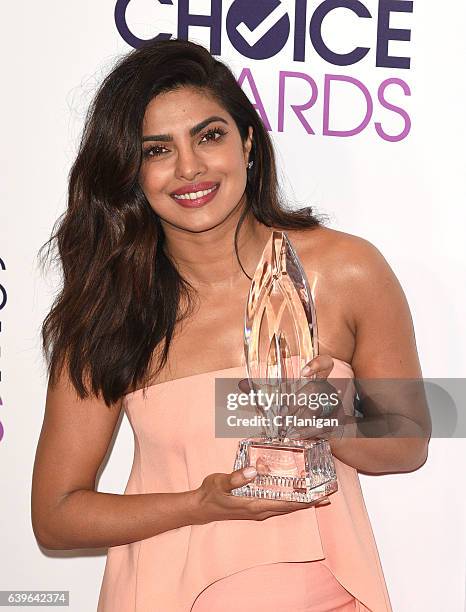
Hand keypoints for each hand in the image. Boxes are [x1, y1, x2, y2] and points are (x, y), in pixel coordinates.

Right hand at [192, 467, 329, 524]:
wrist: (200, 507)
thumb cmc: (210, 494)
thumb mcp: (220, 483)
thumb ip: (235, 478)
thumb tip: (253, 470)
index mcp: (255, 505)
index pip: (286, 504)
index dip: (305, 501)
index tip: (321, 497)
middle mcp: (260, 510)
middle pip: (290, 507)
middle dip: (309, 501)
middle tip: (327, 493)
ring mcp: (258, 510)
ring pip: (285, 506)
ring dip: (301, 500)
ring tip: (316, 494)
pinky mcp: (254, 507)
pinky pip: (277, 504)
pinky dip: (289, 499)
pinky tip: (293, 492)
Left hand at [238, 354, 343, 439]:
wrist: (330, 432)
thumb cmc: (304, 412)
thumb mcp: (285, 400)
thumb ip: (263, 392)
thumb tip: (241, 384)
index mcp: (317, 380)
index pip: (326, 364)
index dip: (317, 364)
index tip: (303, 372)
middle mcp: (329, 390)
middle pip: (316, 388)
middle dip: (296, 401)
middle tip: (282, 413)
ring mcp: (335, 406)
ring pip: (318, 408)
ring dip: (300, 418)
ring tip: (287, 428)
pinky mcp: (337, 423)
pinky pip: (323, 426)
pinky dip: (307, 431)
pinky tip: (296, 435)